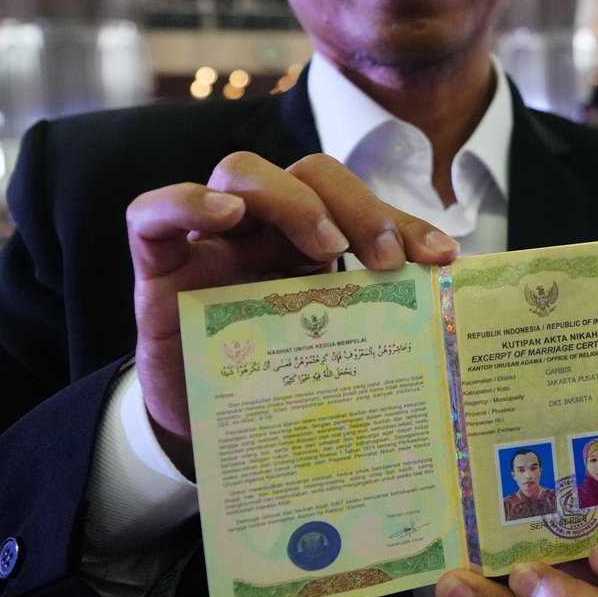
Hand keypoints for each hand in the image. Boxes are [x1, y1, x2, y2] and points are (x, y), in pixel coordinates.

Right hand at [126, 152, 459, 472]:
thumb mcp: (329, 344)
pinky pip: (153, 213)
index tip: (442, 257)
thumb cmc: (269, 374)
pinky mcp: (158, 265)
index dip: (403, 220)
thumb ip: (370, 320)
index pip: (359, 203)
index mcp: (309, 240)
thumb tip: (444, 316)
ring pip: (240, 173)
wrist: (197, 423)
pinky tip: (225, 216)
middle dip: (358, 205)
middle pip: (309, 174)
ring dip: (291, 199)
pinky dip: (188, 203)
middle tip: (385, 259)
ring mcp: (210, 240)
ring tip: (326, 247)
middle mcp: (263, 228)